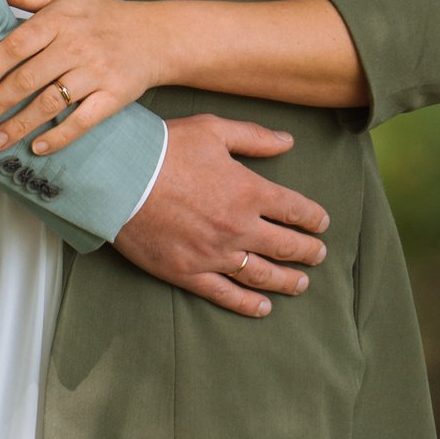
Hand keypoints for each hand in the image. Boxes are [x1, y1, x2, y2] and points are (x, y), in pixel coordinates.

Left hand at [0, 0, 166, 153]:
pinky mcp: (113, 95)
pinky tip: (37, 147)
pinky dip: (59, 136)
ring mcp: (95, 72)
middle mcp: (76, 45)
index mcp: (59, 20)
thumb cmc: (102, 17)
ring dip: (19, 126)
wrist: (156, 35)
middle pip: (27, 79)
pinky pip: (83, 120)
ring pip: (50, 103)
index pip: (16, 46)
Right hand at [112, 115, 328, 318]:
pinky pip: (226, 294)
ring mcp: (214, 254)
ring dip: (287, 280)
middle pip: (286, 245)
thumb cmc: (164, 149)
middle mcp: (238, 227)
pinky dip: (248, 304)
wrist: (117, 178)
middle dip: (308, 251)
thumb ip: (255, 138)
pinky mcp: (189, 273)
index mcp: (249, 191)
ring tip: (301, 284)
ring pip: (263, 274)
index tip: (321, 223)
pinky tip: (264, 308)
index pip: (295, 210)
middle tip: (319, 255)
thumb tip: (288, 141)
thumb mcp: (213, 130)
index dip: (314, 218)